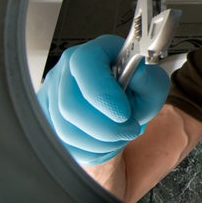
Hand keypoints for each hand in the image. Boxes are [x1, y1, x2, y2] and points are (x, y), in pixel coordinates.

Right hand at [36, 35, 169, 164]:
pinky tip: (104, 142)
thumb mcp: (154, 85)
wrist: (124, 109)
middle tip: (129, 130)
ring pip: (64, 129)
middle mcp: (67, 69)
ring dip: (99, 142)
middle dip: (105, 127)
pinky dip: (88, 150)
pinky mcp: (47, 116)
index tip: (123, 114)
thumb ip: (150, 80)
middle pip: (70, 104)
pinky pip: (61, 144)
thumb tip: (138, 73)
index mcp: (95, 52)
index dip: (101, 93)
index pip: (85, 64)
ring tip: (119, 136)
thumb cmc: (136, 92)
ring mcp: (52, 92)